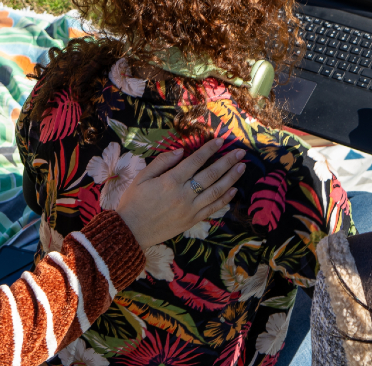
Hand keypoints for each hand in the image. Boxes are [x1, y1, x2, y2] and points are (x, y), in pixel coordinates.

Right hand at [116, 138, 245, 248]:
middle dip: (227, 162)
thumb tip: (181, 151)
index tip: (221, 141)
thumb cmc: (133, 202)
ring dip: (231, 178)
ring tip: (241, 167)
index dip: (209, 149)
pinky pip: (212, 208)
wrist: (130, 231)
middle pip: (210, 174)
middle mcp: (184, 194)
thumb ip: (161, 162)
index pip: (195, 161)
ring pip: (216, 191)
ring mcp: (190, 209)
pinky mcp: (191, 220)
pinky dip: (224, 199)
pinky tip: (233, 190)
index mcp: (171, 181)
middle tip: (240, 153)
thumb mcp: (142, 177)